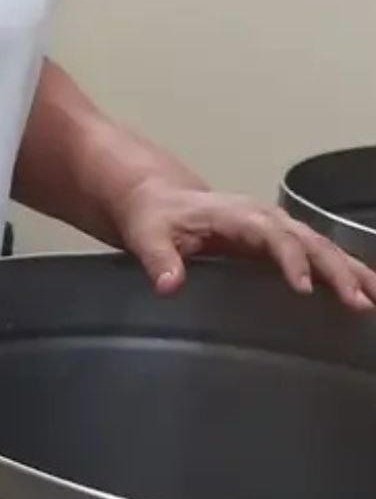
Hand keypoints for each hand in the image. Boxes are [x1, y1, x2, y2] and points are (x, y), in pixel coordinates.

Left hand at [113, 181, 375, 309]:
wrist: (159, 198)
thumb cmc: (154, 217)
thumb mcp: (147, 236)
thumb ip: (159, 260)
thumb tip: (169, 285)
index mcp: (236, 215)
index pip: (270, 235)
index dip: (289, 259)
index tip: (304, 287)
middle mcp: (263, 218)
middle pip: (307, 240)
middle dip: (335, 270)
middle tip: (357, 301)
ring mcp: (274, 227)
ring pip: (321, 246)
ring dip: (351, 271)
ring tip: (373, 299)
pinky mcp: (278, 240)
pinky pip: (317, 253)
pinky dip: (344, 269)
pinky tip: (365, 290)